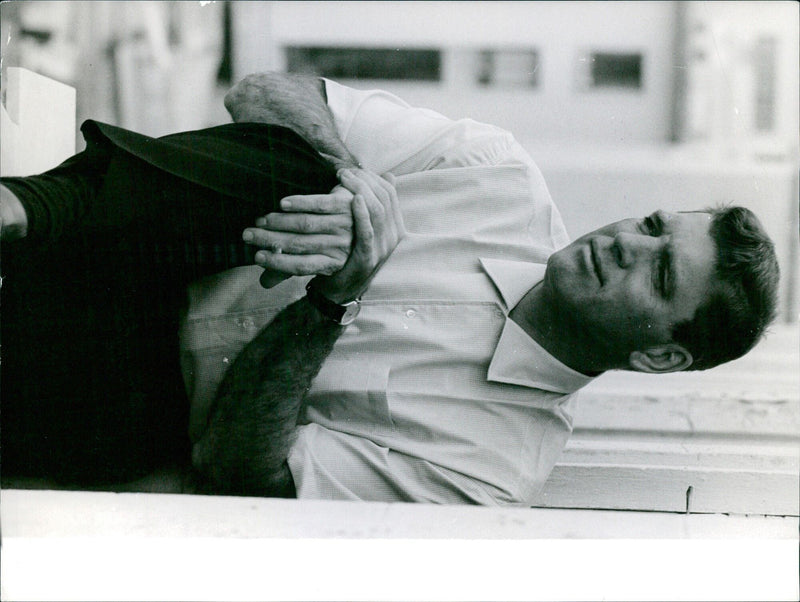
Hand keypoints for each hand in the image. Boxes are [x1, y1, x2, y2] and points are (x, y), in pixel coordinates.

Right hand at [243, 185, 353, 287]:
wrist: (360, 210)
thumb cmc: (327, 237)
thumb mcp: (313, 256)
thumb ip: (288, 267)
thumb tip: (264, 283)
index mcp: (332, 263)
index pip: (302, 266)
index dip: (278, 263)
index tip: (256, 257)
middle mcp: (340, 245)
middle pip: (300, 244)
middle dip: (270, 240)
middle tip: (248, 235)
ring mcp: (344, 224)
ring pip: (307, 224)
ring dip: (280, 222)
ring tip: (261, 220)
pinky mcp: (344, 204)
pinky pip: (319, 204)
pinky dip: (299, 204)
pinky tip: (282, 204)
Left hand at [311, 168, 404, 302]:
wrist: (338, 289)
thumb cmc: (347, 253)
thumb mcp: (362, 227)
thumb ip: (372, 205)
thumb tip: (388, 175)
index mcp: (392, 227)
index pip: (389, 194)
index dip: (372, 178)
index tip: (351, 168)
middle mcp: (392, 237)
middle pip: (385, 199)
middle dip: (364, 180)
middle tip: (342, 171)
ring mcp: (382, 249)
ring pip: (378, 212)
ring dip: (360, 190)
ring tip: (342, 178)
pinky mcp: (368, 259)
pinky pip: (369, 233)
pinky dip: (363, 214)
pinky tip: (353, 200)